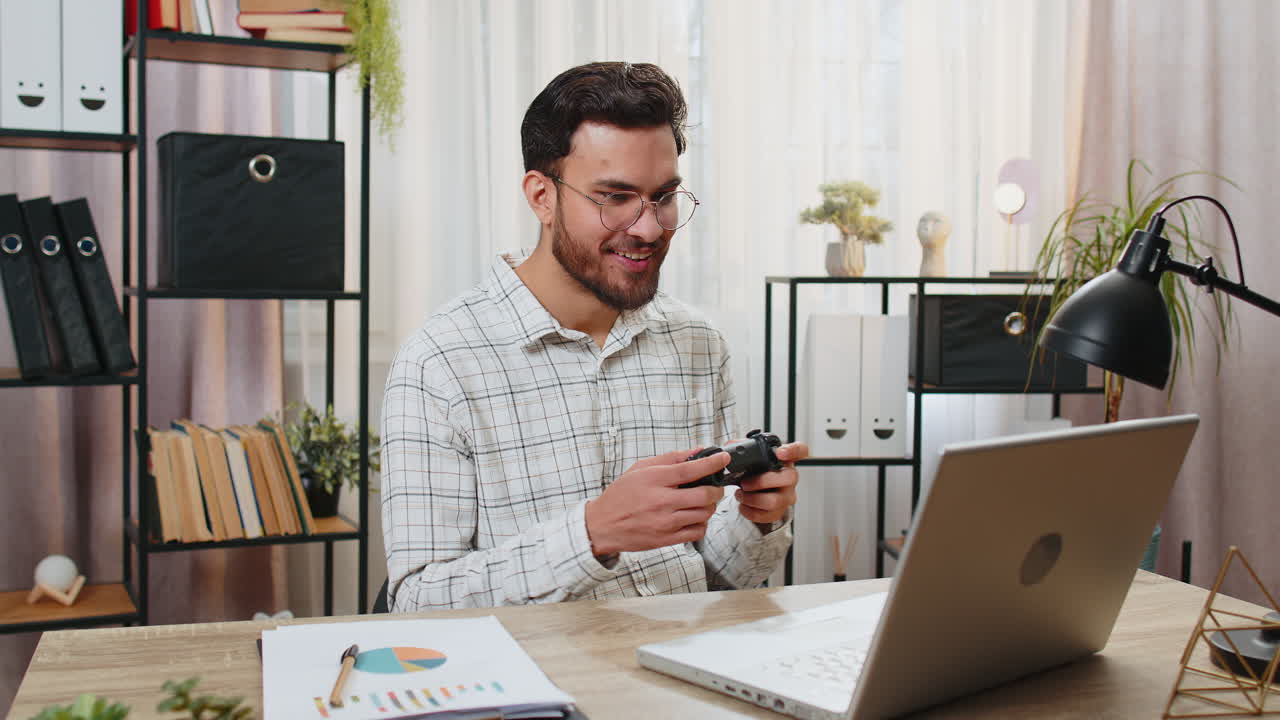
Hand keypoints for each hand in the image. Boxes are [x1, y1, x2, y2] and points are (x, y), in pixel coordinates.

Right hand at [584, 448, 730, 556]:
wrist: (603, 525)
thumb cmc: (621, 495)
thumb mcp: (640, 469)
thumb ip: (670, 459)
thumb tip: (696, 451)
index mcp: (654, 480)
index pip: (690, 469)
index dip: (711, 463)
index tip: (723, 458)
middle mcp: (661, 501)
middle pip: (704, 495)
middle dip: (717, 489)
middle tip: (716, 486)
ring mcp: (665, 522)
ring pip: (704, 514)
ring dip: (710, 506)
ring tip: (704, 501)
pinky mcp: (667, 539)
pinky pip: (697, 532)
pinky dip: (702, 523)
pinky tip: (695, 517)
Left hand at [736, 441, 807, 527]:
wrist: (754, 492)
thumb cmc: (756, 472)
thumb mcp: (751, 457)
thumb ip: (742, 447)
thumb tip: (730, 446)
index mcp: (785, 460)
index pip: (800, 450)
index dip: (793, 450)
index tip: (780, 452)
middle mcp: (790, 477)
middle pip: (788, 478)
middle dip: (762, 482)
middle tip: (744, 483)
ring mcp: (787, 495)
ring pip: (775, 501)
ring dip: (752, 499)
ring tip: (740, 495)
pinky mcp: (779, 511)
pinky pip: (768, 515)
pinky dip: (751, 512)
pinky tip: (743, 506)